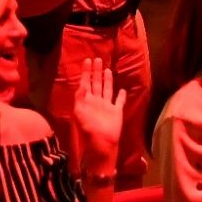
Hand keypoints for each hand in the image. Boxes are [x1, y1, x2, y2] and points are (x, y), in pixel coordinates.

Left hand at [69, 57, 124, 175]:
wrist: (102, 142)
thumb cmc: (89, 128)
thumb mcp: (80, 111)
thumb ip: (80, 97)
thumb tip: (81, 84)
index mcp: (87, 100)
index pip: (86, 83)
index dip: (86, 72)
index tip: (87, 60)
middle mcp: (96, 101)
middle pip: (96, 83)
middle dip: (96, 71)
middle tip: (98, 59)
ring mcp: (107, 106)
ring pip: (107, 89)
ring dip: (107, 80)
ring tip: (107, 69)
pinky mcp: (116, 112)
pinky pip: (119, 101)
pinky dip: (121, 96)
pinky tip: (122, 90)